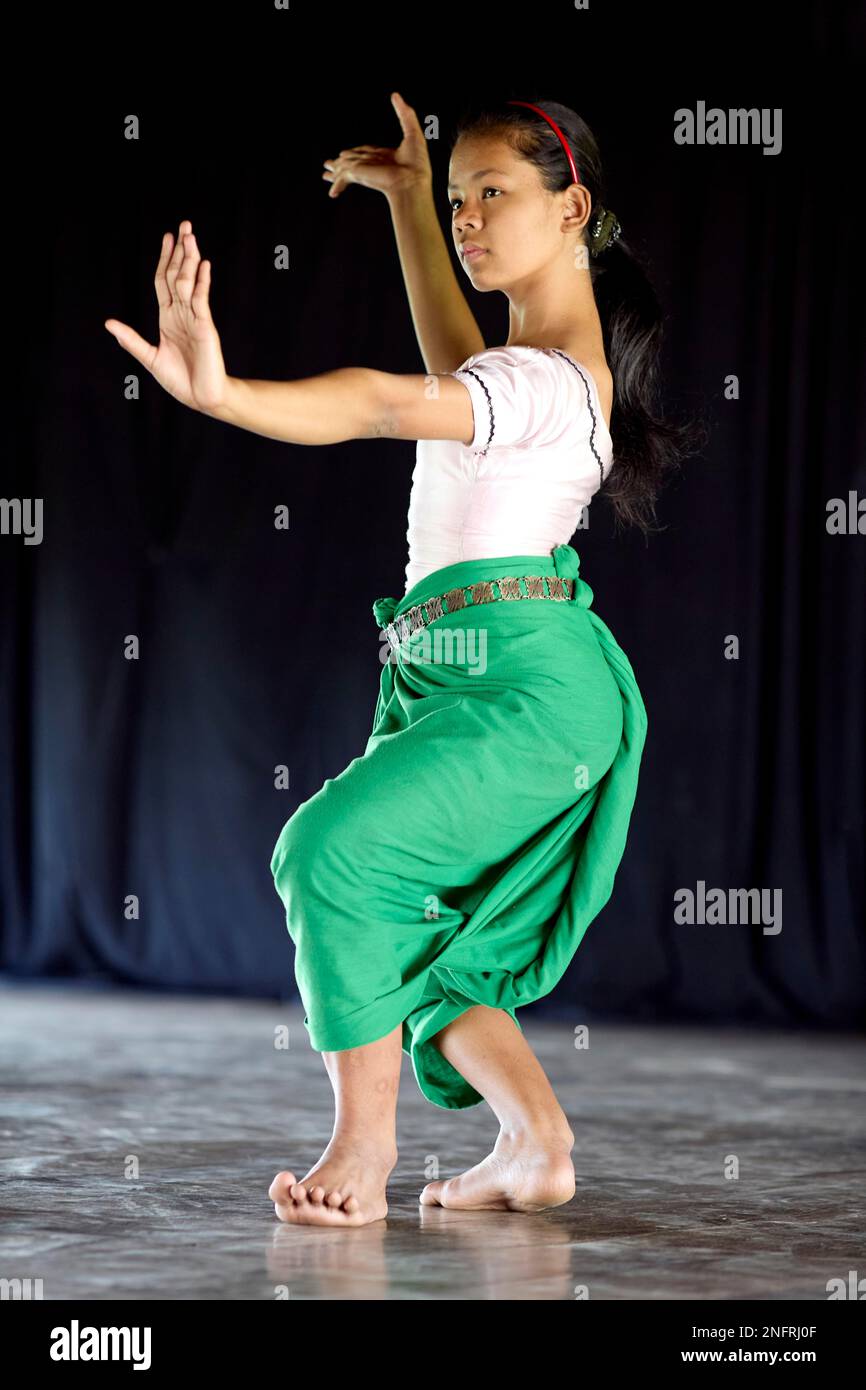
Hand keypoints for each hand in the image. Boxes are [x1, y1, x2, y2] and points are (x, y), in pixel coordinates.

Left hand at [104, 220, 229, 412]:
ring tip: (190, 236)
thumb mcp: (150, 358)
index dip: (164, 259)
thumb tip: (109, 323)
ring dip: (190, 259)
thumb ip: (131, 340)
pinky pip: (201, 300)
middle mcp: (182, 313)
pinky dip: (201, 282)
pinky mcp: (205, 327)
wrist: (203, 398)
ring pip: (189, 282)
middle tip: (183, 225)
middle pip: (179, 275)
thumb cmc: (181, 381)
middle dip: (180, 250)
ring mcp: (195, 318)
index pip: (165, 282)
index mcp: (168, 318)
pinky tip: (203, 264)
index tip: (167, 239)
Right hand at [322, 91, 432, 199]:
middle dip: (340, 163)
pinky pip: (343, 176)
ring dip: (334, 171)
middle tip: (329, 165)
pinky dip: (337, 184)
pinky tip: (332, 192)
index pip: (366, 152)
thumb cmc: (417, 165)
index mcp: (385, 157)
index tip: (345, 155)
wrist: (412, 182)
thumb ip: (404, 113)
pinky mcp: (358, 174)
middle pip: (352, 160)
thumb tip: (395, 95)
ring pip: (345, 167)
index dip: (356, 152)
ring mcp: (365, 170)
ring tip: (325, 174)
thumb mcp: (412, 132)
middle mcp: (373, 164)